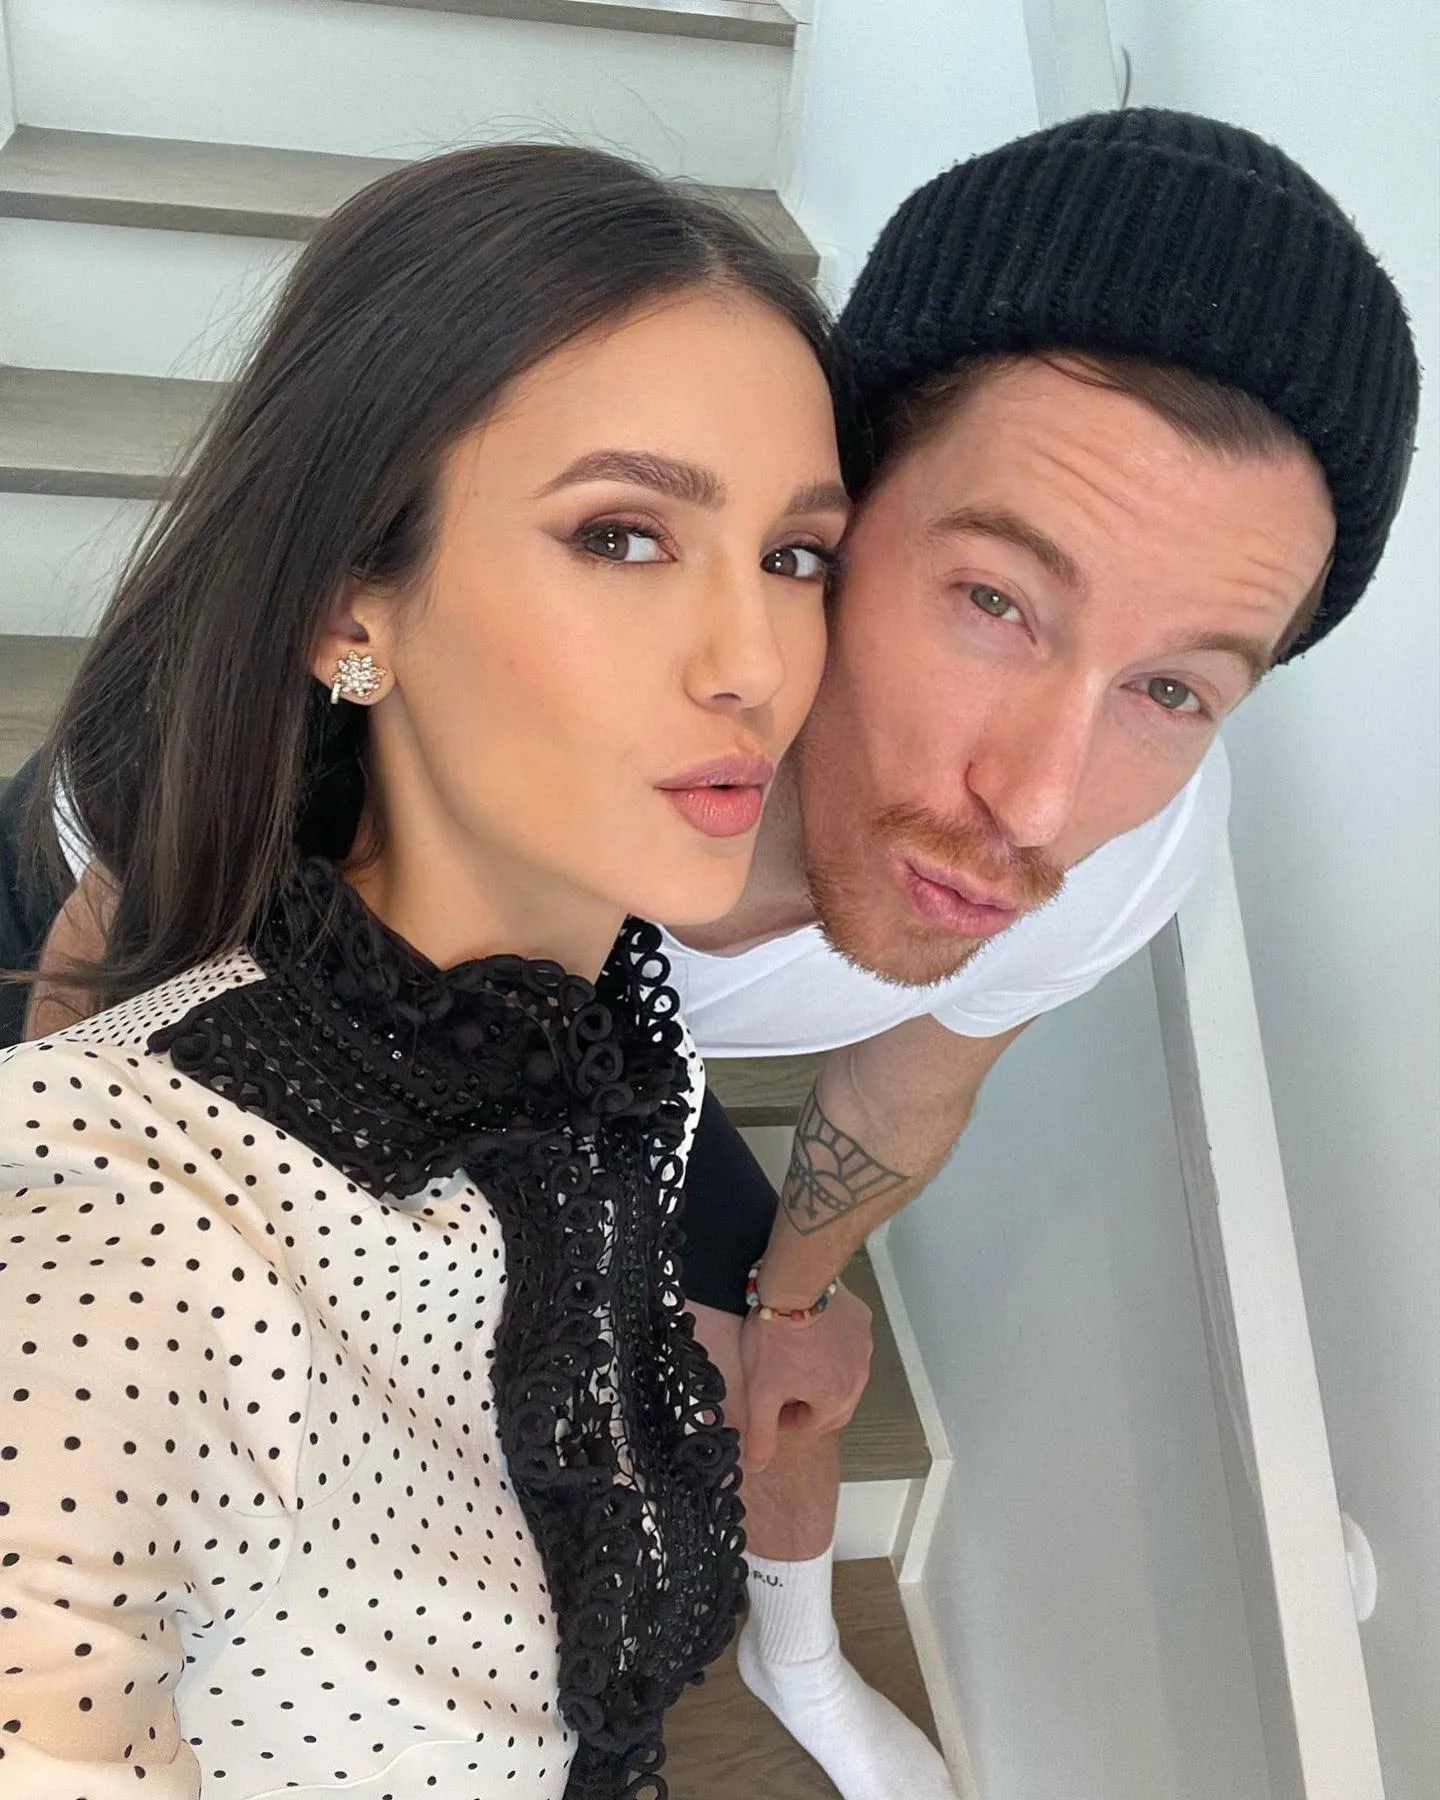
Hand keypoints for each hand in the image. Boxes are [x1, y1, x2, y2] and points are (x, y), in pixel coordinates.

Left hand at [739, 1279, 872, 1474]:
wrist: (795, 1285)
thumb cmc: (777, 1339)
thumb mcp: (760, 1392)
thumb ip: (760, 1434)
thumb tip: (756, 1466)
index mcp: (836, 1400)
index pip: (811, 1426)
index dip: (785, 1418)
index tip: (769, 1403)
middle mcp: (858, 1377)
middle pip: (832, 1403)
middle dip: (806, 1401)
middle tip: (780, 1385)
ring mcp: (864, 1346)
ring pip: (843, 1373)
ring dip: (821, 1374)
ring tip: (793, 1356)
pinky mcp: (862, 1321)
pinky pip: (849, 1343)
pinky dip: (832, 1345)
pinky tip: (811, 1330)